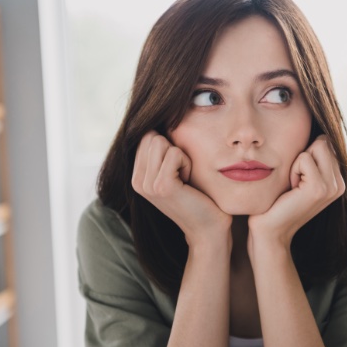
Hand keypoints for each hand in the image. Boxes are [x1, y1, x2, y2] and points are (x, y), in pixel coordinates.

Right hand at [132, 131, 231, 246]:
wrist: (209, 229)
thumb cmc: (199, 196)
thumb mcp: (175, 171)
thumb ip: (161, 152)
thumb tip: (158, 118)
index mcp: (137, 177)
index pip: (146, 136)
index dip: (168, 146)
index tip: (178, 170)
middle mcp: (137, 181)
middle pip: (151, 136)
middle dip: (174, 149)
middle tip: (183, 175)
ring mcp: (147, 185)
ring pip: (161, 141)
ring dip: (181, 156)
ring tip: (185, 179)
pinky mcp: (162, 187)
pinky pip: (175, 153)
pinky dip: (187, 163)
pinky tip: (188, 183)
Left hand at [248, 135, 345, 248]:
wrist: (270, 231)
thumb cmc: (277, 202)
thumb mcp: (298, 176)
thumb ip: (311, 157)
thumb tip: (314, 129)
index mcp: (338, 180)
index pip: (326, 142)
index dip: (306, 154)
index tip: (298, 178)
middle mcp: (340, 184)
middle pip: (323, 141)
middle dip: (302, 156)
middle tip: (294, 181)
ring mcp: (332, 187)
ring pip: (315, 147)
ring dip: (297, 163)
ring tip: (293, 185)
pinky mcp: (319, 188)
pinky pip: (304, 158)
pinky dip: (292, 170)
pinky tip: (291, 190)